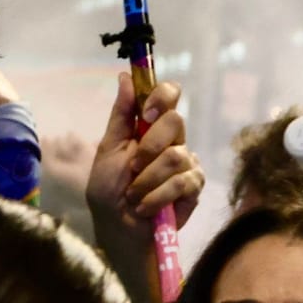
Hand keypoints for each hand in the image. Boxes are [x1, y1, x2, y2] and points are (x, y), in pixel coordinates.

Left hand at [86, 75, 204, 243]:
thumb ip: (121, 114)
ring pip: (176, 157)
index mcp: (152, 126)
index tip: (146, 112)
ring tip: (135, 195)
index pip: (170, 95)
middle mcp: (173, 141)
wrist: (117, 226)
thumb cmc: (109, 189)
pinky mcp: (194, 188)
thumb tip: (125, 76)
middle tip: (133, 167)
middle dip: (149, 147)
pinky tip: (146, 207)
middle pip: (176, 122)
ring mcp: (187, 164)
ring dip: (147, 180)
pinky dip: (158, 197)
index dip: (162, 97)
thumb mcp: (108, 148)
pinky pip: (183, 182)